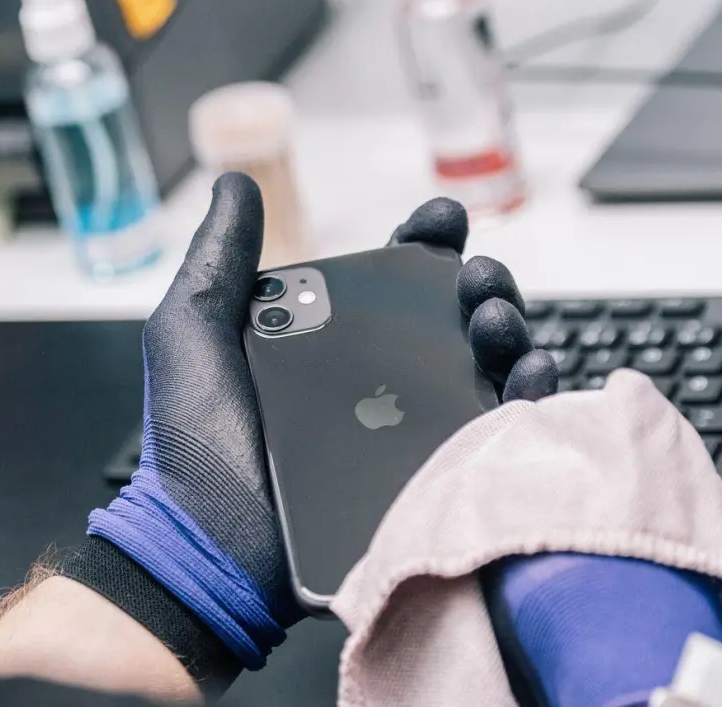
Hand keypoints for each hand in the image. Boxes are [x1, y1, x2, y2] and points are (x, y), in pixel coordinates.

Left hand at [87, 173, 550, 672]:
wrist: (208, 541)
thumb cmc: (193, 442)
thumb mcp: (194, 330)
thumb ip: (219, 256)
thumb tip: (234, 181)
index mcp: (330, 340)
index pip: (395, 278)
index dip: (426, 243)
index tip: (442, 219)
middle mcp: (380, 381)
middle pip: (456, 315)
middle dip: (481, 281)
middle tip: (474, 279)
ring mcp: (412, 430)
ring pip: (488, 366)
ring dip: (507, 327)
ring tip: (492, 321)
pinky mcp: (437, 479)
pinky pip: (500, 434)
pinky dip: (527, 398)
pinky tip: (524, 376)